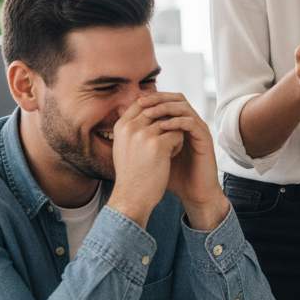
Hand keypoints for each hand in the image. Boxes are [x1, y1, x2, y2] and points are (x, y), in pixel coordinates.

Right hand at [106, 98, 186, 228]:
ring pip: (171, 122)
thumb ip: (134, 126)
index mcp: (121, 126)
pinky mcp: (158, 145)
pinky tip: (169, 158)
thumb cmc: (132, 173)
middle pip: (158, 109)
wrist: (133, 197)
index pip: (142, 102)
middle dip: (167, 122)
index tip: (162, 125)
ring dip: (173, 135)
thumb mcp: (126, 145)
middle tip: (165, 140)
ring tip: (167, 151)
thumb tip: (146, 107)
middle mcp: (130, 127)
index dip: (156, 110)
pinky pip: (178, 134)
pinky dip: (178, 146)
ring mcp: (144, 134)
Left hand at [136, 92, 228, 228]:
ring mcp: (199, 130)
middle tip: (141, 102)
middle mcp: (190, 123)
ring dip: (165, 107)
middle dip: (158, 98)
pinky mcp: (205, 139)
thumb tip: (118, 130)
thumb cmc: (172, 176)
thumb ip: (141, 141)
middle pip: (176, 98)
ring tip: (149, 114)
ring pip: (184, 107)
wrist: (192, 193)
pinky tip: (162, 127)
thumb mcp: (152, 156)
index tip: (133, 103)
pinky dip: (176, 122)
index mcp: (179, 124)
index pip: (166, 100)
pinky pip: (192, 123)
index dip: (150, 98)